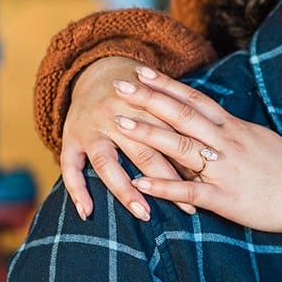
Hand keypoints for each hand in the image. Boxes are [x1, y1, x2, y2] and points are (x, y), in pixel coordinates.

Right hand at [62, 57, 192, 221]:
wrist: (94, 68)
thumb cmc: (138, 91)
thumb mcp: (159, 98)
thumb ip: (179, 121)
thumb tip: (212, 155)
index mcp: (143, 104)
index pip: (170, 136)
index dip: (190, 161)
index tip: (208, 185)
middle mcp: (115, 115)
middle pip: (142, 151)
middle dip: (167, 181)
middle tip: (188, 208)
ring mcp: (90, 127)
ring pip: (106, 162)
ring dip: (126, 190)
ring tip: (144, 213)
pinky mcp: (69, 137)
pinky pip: (70, 167)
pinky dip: (77, 191)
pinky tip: (88, 213)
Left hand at [116, 67, 281, 239]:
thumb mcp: (257, 138)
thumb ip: (230, 129)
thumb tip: (208, 117)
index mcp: (233, 127)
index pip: (194, 99)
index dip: (166, 85)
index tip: (140, 72)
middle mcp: (226, 142)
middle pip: (181, 115)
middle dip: (148, 100)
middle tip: (118, 87)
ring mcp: (225, 170)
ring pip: (181, 147)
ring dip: (149, 134)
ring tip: (120, 123)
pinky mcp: (225, 199)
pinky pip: (189, 191)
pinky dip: (163, 186)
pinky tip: (139, 182)